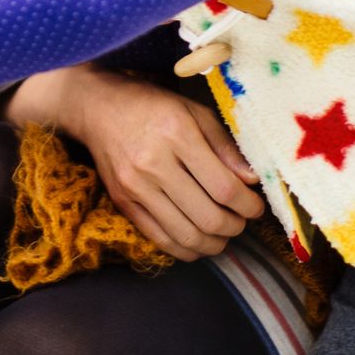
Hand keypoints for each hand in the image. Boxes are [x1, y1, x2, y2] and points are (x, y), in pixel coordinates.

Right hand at [15, 65, 263, 261]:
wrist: (97, 109)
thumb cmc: (152, 105)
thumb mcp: (194, 111)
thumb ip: (225, 146)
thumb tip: (252, 180)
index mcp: (177, 134)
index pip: (224, 187)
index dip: (248, 205)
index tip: (256, 206)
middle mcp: (153, 164)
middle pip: (208, 217)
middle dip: (235, 227)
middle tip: (242, 220)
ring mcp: (135, 188)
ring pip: (186, 236)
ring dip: (214, 243)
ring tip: (224, 233)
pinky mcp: (123, 204)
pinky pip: (160, 240)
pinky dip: (186, 249)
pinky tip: (200, 241)